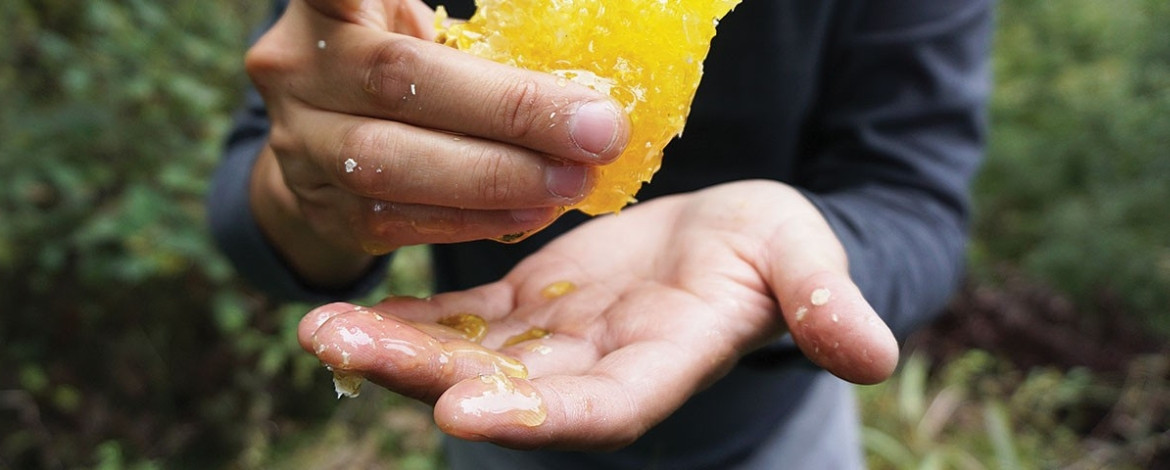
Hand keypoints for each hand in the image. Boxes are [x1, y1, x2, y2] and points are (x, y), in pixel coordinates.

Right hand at [244, 0, 629, 285]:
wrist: (327, 142)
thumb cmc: (399, 68)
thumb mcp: (415, 29)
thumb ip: (472, 40)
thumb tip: (583, 81)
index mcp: (326, 7)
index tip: (441, 16)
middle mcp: (299, 69)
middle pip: (401, 84)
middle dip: (511, 112)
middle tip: (598, 131)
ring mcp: (301, 145)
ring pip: (393, 167)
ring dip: (498, 179)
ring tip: (573, 181)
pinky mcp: (323, 210)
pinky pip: (401, 221)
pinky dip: (476, 219)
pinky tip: (534, 211)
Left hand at [298, 180, 898, 449]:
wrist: (726, 238)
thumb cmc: (770, 246)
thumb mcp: (803, 258)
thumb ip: (826, 303)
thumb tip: (875, 354)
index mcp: (661, 366)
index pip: (601, 408)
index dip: (538, 416)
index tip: (463, 411)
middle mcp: (593, 373)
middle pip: (506, 391)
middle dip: (425, 379)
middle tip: (340, 352)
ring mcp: (551, 347)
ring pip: (465, 359)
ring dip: (393, 351)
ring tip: (319, 331)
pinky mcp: (524, 312)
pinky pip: (456, 323)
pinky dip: (402, 321)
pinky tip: (340, 314)